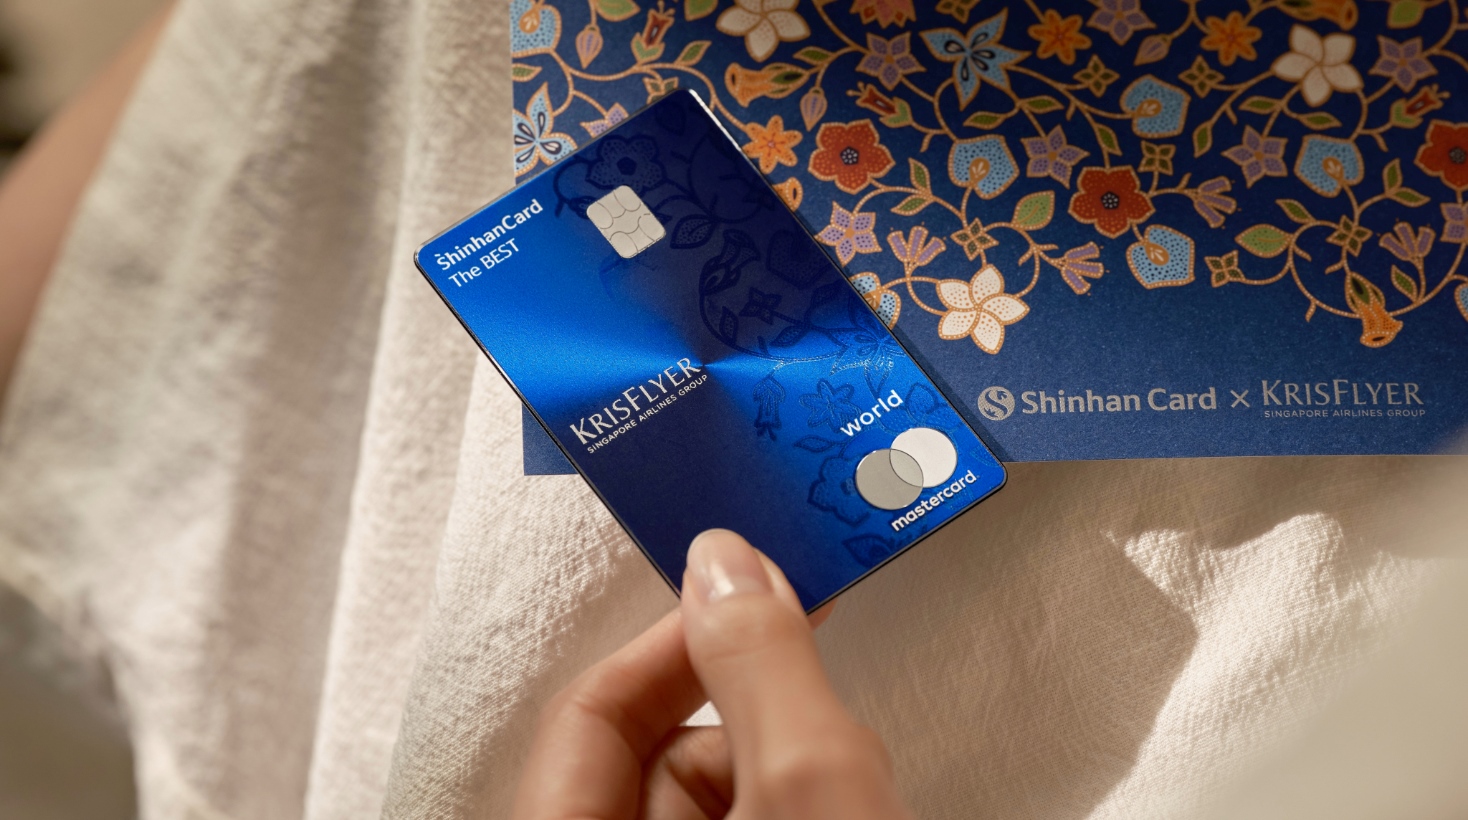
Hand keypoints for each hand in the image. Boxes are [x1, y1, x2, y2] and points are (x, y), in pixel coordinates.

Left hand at [511, 529, 912, 818]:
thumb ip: (762, 665)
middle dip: (753, 722)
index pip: (591, 710)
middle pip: (659, 752)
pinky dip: (798, 806)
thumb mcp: (808, 787)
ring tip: (849, 797)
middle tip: (825, 714)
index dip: (672, 643)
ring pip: (716, 794)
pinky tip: (850, 811)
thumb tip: (725, 563)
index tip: (749, 597)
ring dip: (787, 769)